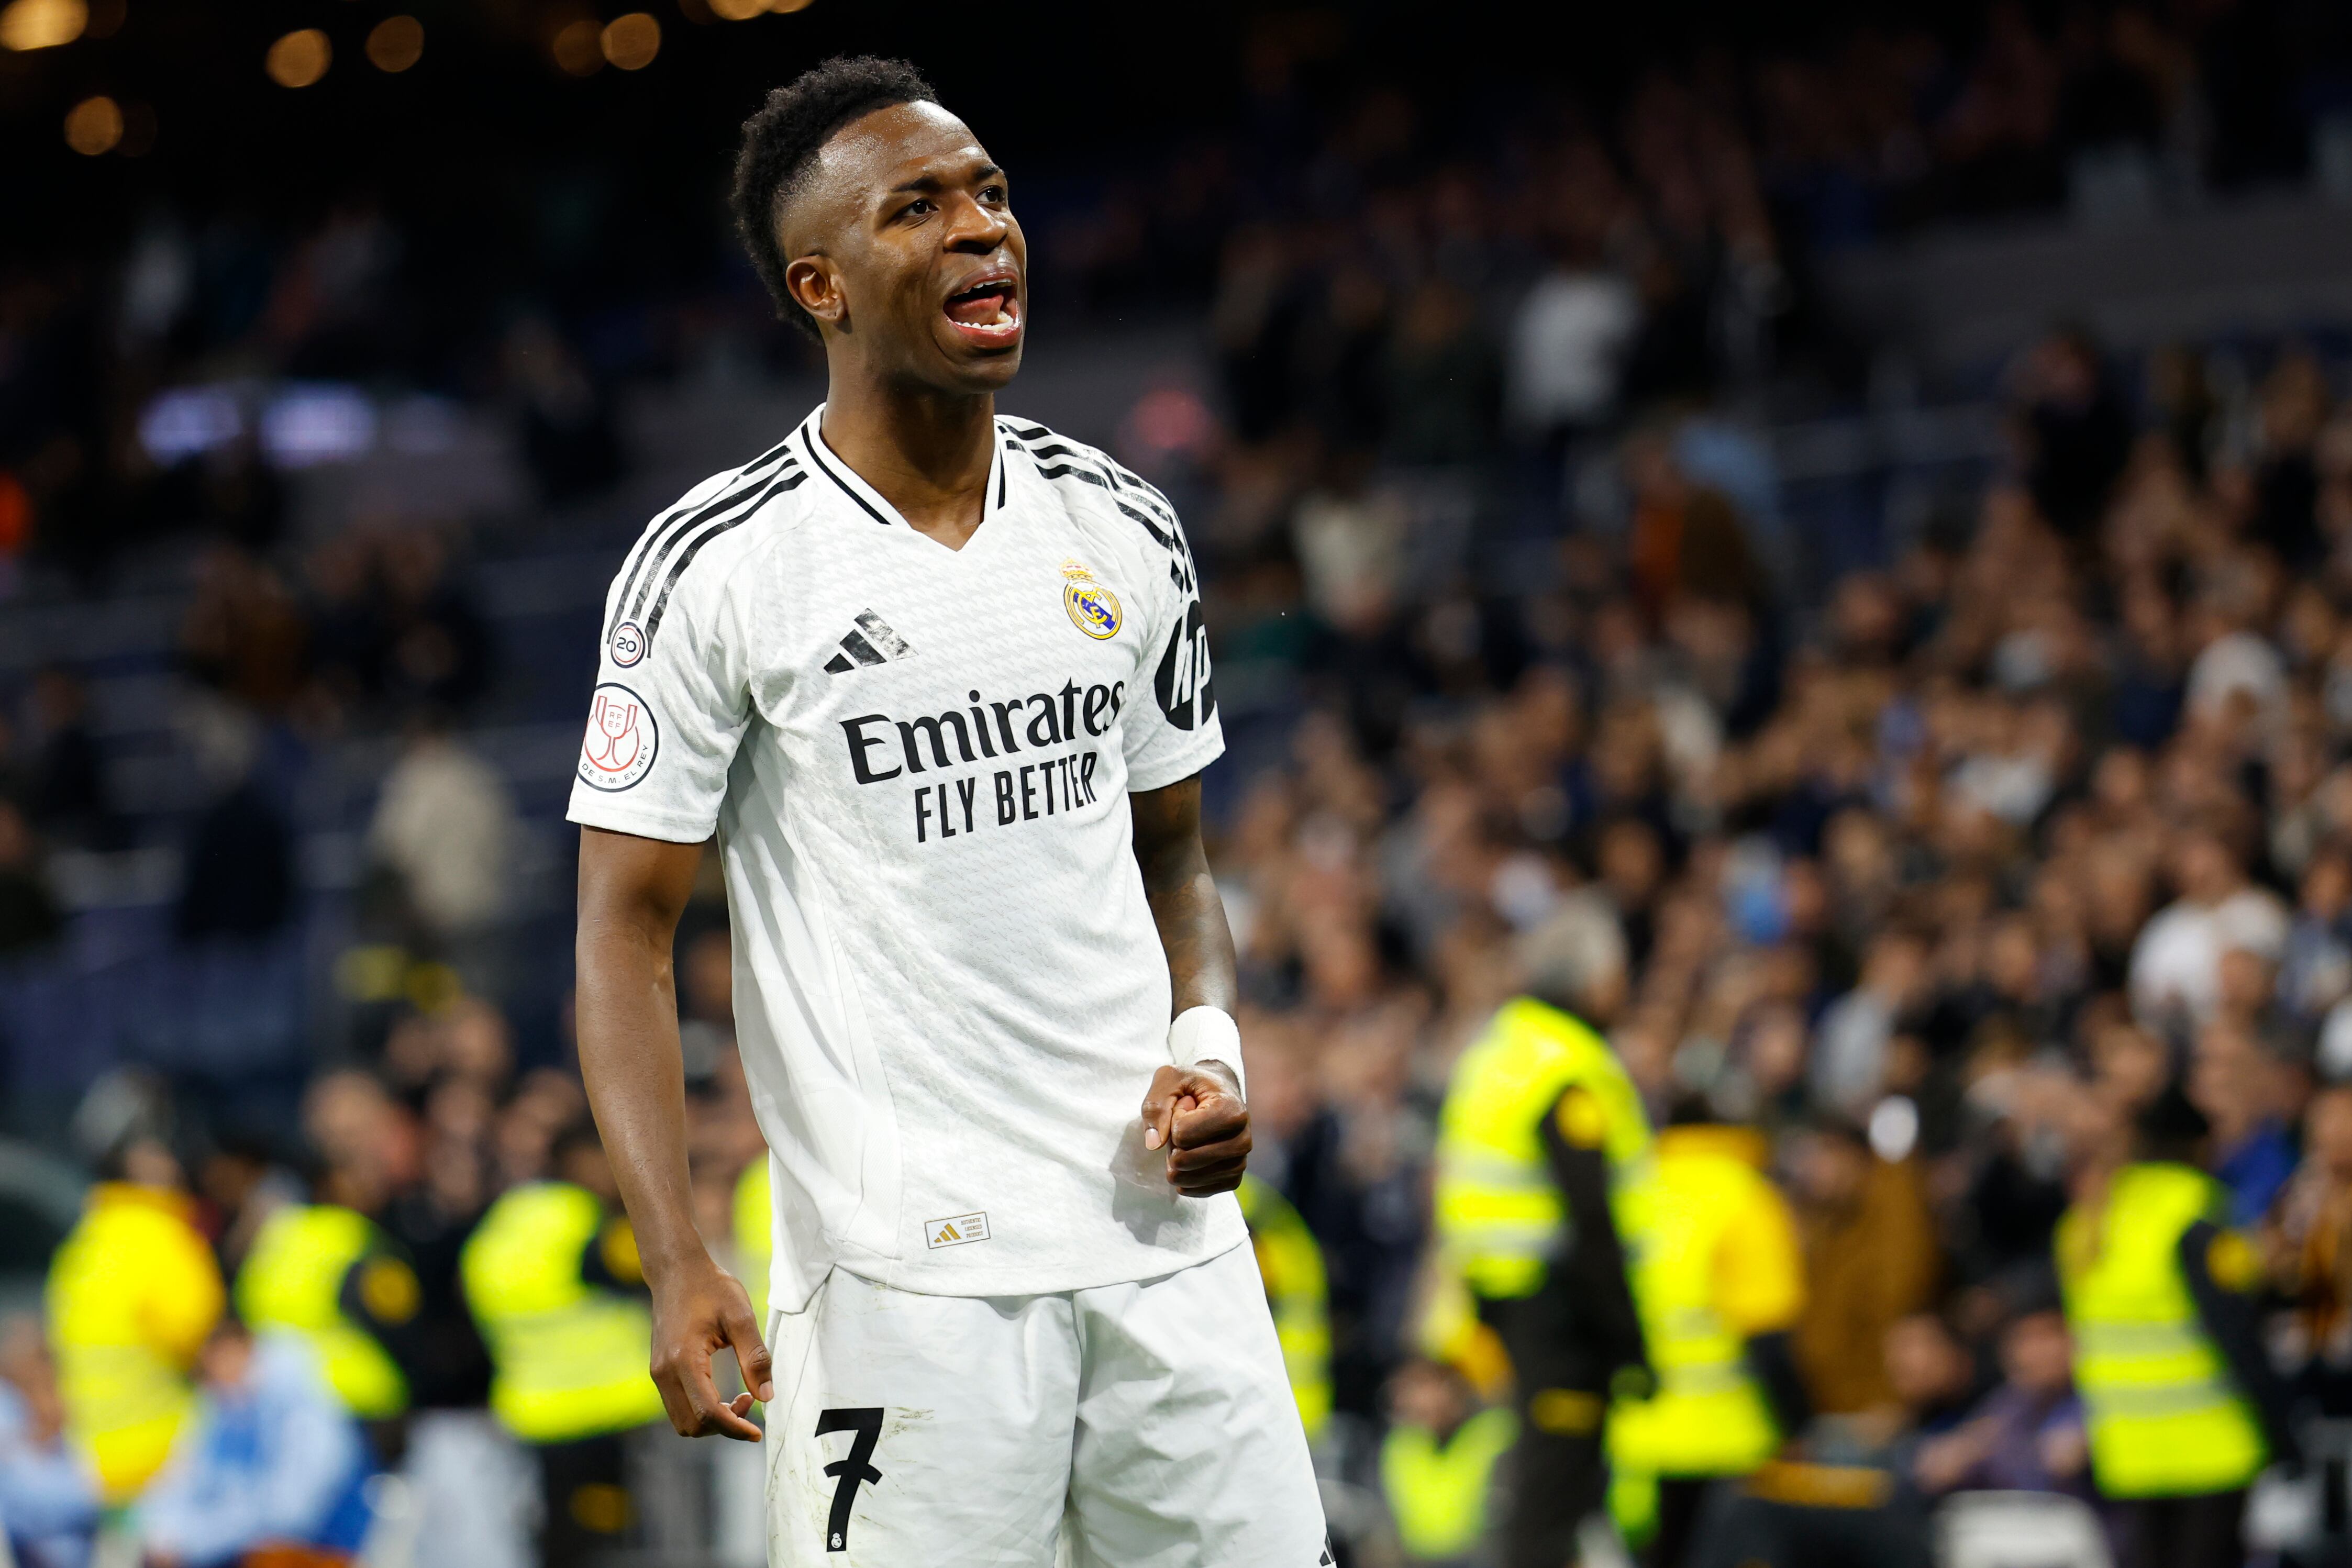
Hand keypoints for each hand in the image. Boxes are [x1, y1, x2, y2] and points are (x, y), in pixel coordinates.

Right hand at [648, 1254, 772, 1440]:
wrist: (677, 1270)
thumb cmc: (711, 1288)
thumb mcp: (741, 1316)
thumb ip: (755, 1357)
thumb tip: (766, 1397)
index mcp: (683, 1360)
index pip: (707, 1413)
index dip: (734, 1428)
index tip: (757, 1432)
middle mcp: (664, 1372)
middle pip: (691, 1426)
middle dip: (723, 1426)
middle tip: (749, 1400)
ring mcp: (658, 1373)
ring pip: (682, 1421)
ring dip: (712, 1420)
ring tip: (739, 1396)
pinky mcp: (659, 1370)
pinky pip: (679, 1406)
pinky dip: (701, 1409)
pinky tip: (722, 1391)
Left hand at [1141, 1061, 1249, 1195]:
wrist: (1219, 1094)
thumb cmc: (1192, 1085)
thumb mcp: (1170, 1079)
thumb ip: (1156, 1105)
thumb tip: (1153, 1144)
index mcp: (1233, 1112)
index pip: (1181, 1133)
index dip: (1173, 1118)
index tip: (1187, 1104)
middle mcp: (1243, 1141)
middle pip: (1183, 1160)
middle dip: (1172, 1143)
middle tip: (1186, 1124)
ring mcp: (1240, 1163)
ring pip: (1186, 1178)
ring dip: (1176, 1159)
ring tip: (1191, 1137)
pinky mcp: (1233, 1180)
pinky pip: (1195, 1191)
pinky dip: (1183, 1176)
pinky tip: (1191, 1156)